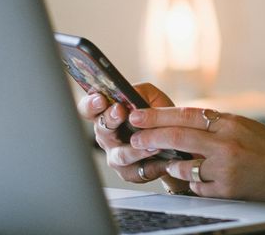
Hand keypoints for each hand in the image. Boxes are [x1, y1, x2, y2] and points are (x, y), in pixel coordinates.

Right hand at [75, 83, 190, 194]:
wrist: (175, 142)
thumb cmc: (158, 117)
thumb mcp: (152, 97)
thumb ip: (141, 92)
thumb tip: (131, 94)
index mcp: (107, 115)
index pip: (89, 109)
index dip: (91, 104)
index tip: (100, 99)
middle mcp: (107, 137)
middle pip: (101, 129)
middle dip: (110, 119)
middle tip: (120, 111)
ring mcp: (116, 156)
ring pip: (120, 155)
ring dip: (135, 149)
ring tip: (152, 144)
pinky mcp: (129, 173)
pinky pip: (138, 171)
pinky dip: (152, 165)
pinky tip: (162, 159)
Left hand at [126, 107, 264, 202]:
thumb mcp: (243, 126)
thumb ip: (215, 124)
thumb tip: (180, 121)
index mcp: (229, 122)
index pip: (186, 114)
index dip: (157, 115)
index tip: (137, 115)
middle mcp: (226, 143)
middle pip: (177, 137)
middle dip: (150, 138)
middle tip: (134, 139)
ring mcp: (225, 168)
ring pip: (183, 166)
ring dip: (172, 165)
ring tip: (170, 163)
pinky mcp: (227, 190)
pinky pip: (196, 186)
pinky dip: (193, 183)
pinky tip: (199, 179)